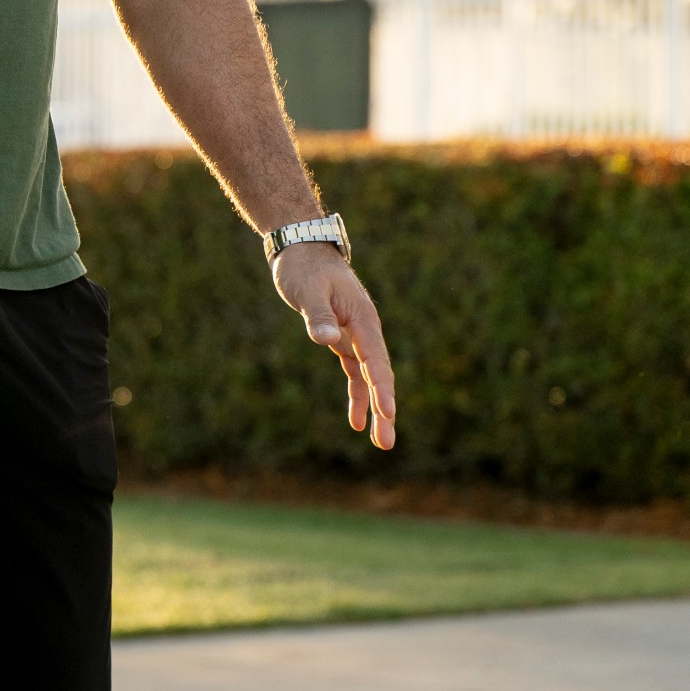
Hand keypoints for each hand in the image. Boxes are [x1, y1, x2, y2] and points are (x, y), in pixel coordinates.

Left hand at [272, 244, 397, 449]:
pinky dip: (358, 394)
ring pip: (370, 377)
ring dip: (375, 407)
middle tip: (387, 442)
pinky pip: (356, 371)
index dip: (382, 388)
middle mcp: (365, 330)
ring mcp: (356, 335)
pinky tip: (356, 420)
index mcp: (362, 319)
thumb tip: (329, 341)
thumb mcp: (308, 291)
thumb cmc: (304, 267)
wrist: (302, 248)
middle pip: (379, 375)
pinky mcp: (344, 337)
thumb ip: (319, 316)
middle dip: (385, 409)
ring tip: (379, 441)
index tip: (387, 413)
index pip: (376, 360)